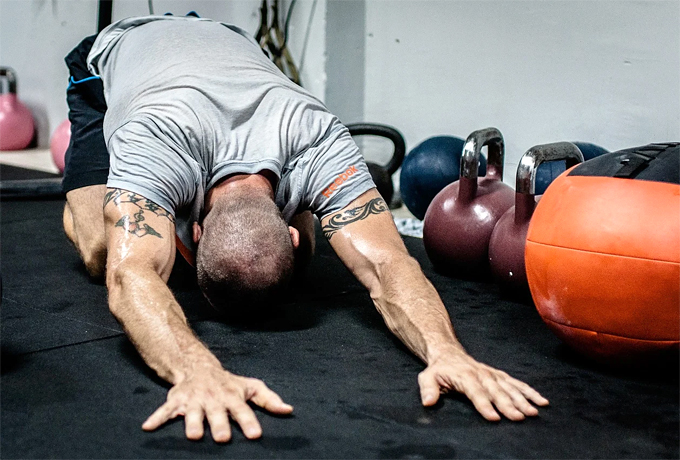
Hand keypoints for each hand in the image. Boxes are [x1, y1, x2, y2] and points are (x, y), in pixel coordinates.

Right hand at [142, 366, 292, 441]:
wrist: (199, 367)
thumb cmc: (229, 384)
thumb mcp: (251, 388)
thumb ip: (269, 400)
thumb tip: (289, 410)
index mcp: (232, 397)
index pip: (243, 411)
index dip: (249, 422)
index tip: (255, 435)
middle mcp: (213, 398)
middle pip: (217, 414)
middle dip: (220, 424)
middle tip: (223, 438)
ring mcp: (194, 400)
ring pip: (192, 413)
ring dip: (192, 423)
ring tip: (193, 435)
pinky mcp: (176, 401)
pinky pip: (164, 410)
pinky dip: (156, 418)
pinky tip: (147, 428)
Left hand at [418, 351, 548, 420]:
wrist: (448, 353)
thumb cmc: (439, 370)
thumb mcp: (427, 377)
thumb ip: (428, 389)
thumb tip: (428, 402)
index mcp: (465, 376)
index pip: (476, 392)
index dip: (484, 405)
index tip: (494, 417)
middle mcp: (482, 375)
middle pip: (497, 392)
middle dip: (509, 405)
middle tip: (520, 417)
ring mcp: (493, 375)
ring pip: (510, 387)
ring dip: (523, 400)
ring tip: (534, 412)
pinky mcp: (500, 376)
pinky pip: (517, 383)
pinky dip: (530, 392)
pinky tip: (541, 401)